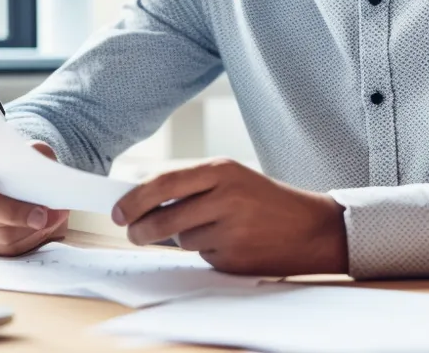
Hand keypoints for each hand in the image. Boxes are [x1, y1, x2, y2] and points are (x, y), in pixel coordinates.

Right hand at [0, 143, 68, 255]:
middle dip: (9, 211)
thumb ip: (34, 154)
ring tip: (53, 217)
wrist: (26, 187)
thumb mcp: (31, 151)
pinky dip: (29, 238)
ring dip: (27, 227)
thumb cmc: (23, 165)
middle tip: (40, 214)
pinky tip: (44, 228)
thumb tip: (41, 170)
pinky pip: (2, 246)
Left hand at [110, 158, 347, 275]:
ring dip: (185, 239)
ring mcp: (231, 230)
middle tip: (133, 233)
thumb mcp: (232, 178)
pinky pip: (202, 257)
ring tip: (211, 229)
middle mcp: (226, 197)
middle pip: (164, 219)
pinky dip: (207, 252)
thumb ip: (191, 186)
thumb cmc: (264, 200)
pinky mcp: (235, 258)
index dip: (134, 200)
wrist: (311, 227)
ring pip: (182, 240)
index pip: (163, 184)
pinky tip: (230, 243)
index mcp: (222, 170)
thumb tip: (141, 204)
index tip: (117, 211)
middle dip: (141, 229)